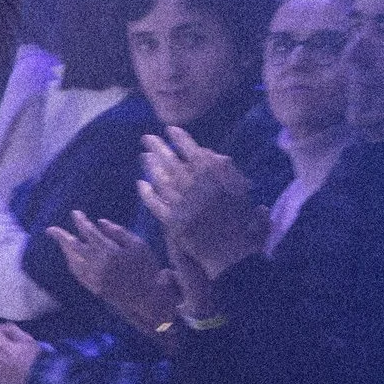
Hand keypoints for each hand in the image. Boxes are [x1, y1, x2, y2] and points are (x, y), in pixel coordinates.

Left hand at [45, 211, 176, 332]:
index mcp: (109, 251)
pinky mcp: (93, 288)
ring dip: (64, 249)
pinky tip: (71, 257)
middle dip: (61, 236)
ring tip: (61, 240)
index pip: (89, 232)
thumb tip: (99, 222)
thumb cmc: (147, 267)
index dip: (80, 221)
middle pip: (73, 247)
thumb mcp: (138, 244)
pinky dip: (71, 262)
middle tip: (51, 229)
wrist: (148, 296)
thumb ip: (118, 231)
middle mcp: (97, 264)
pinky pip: (76, 273)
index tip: (75, 213)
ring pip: (72, 261)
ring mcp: (93, 278)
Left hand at [139, 128, 267, 280]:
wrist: (233, 254)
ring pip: (162, 180)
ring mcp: (181, 204)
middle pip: (172, 162)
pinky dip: (147, 193)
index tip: (170, 129)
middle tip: (146, 137)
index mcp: (214, 177)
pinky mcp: (171, 221)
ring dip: (151, 167)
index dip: (180, 139)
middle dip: (158, 147)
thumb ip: (228, 171)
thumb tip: (214, 155)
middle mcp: (195, 186)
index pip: (193, 151)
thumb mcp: (242, 191)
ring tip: (143, 156)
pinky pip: (155, 204)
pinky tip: (140, 184)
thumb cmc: (243, 224)